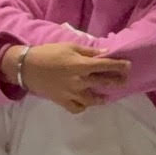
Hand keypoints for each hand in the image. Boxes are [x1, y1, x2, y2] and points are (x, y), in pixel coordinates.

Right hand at [12, 42, 132, 111]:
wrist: (27, 67)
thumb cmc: (49, 52)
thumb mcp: (70, 46)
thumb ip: (89, 52)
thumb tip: (105, 53)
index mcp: (81, 65)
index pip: (106, 66)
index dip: (119, 66)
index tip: (128, 66)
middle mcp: (79, 81)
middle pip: (104, 83)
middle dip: (117, 81)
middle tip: (123, 80)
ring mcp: (71, 94)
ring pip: (93, 100)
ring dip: (102, 97)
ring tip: (106, 94)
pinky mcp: (62, 101)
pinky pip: (78, 108)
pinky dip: (84, 106)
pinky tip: (86, 101)